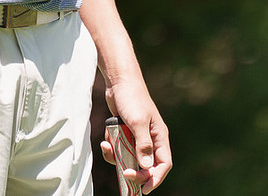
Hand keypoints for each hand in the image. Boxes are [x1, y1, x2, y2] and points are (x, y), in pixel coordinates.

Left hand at [100, 78, 171, 192]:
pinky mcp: (124, 135)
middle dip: (134, 172)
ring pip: (129, 159)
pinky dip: (111, 148)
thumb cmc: (132, 98)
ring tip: (108, 148)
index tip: (144, 188)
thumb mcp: (138, 121)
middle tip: (124, 174)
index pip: (163, 164)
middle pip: (146, 166)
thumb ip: (142, 145)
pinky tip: (105, 140)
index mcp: (159, 137)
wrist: (119, 82)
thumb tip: (146, 167)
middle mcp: (150, 140)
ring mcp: (136, 138)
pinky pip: (119, 150)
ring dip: (118, 158)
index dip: (156, 178)